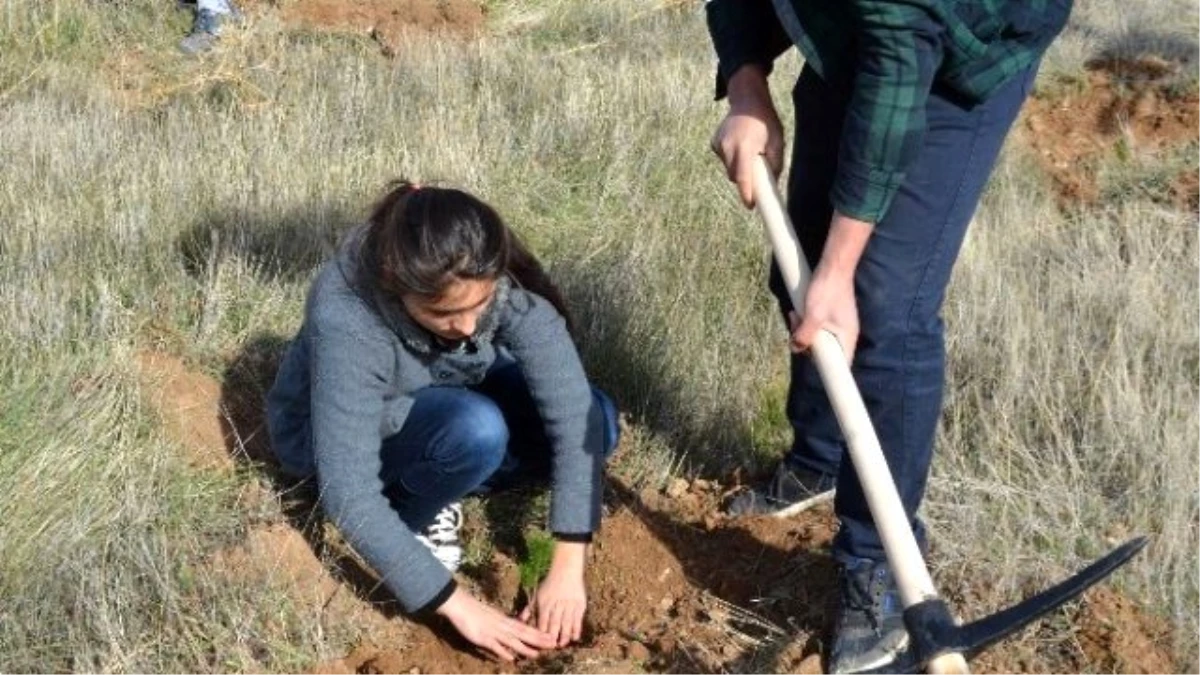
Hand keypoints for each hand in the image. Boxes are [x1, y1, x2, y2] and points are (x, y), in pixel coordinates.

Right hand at [437, 587, 555, 661]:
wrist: (461, 605)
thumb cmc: (476, 611)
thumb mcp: (493, 617)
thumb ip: (504, 625)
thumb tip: (513, 632)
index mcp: (506, 621)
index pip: (526, 628)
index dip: (539, 633)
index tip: (552, 637)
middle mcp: (503, 626)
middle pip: (524, 634)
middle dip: (539, 640)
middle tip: (554, 644)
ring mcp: (493, 631)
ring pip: (512, 641)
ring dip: (525, 648)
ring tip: (537, 655)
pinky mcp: (483, 637)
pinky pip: (494, 646)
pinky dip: (503, 652)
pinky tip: (511, 659)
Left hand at [519, 541, 587, 646]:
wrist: (566, 569)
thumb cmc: (550, 584)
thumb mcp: (538, 594)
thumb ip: (529, 609)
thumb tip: (520, 620)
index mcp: (545, 602)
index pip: (543, 621)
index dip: (541, 633)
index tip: (540, 644)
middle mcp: (557, 604)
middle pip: (554, 623)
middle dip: (552, 636)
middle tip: (551, 647)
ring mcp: (569, 604)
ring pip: (566, 622)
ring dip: (564, 635)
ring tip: (562, 644)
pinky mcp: (579, 603)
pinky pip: (578, 618)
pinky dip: (576, 628)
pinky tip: (575, 637)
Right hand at [710, 65, 784, 207]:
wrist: (748, 99)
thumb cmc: (765, 121)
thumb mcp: (777, 141)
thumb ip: (775, 164)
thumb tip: (771, 184)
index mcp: (744, 146)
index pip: (743, 177)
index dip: (746, 194)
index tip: (751, 205)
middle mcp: (728, 146)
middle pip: (734, 176)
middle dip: (745, 180)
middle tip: (757, 176)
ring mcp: (718, 144)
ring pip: (728, 168)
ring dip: (739, 167)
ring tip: (749, 152)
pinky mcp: (714, 142)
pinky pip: (724, 159)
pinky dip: (732, 158)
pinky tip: (740, 145)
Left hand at [789, 265, 858, 363]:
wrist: (832, 266)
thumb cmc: (828, 290)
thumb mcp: (813, 316)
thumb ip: (804, 335)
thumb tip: (795, 348)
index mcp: (847, 337)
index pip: (841, 365)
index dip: (828, 369)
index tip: (813, 366)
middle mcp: (845, 333)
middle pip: (825, 352)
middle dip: (807, 344)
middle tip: (796, 329)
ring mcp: (838, 325)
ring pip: (818, 338)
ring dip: (803, 331)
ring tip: (795, 315)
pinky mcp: (830, 316)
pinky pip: (816, 327)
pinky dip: (806, 323)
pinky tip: (798, 311)